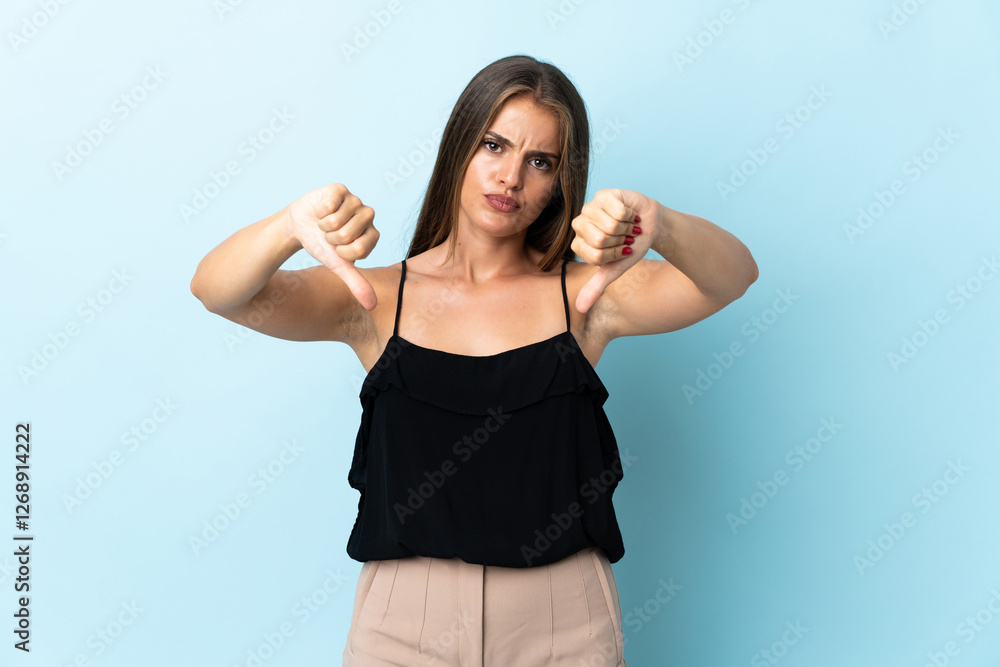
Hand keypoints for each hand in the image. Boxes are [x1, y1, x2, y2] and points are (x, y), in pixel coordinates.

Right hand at [286, 183, 379, 310]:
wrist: (301, 226)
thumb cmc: (322, 246)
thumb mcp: (338, 266)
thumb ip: (356, 283)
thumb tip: (372, 306)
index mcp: (373, 236)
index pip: (358, 250)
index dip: (341, 252)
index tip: (337, 249)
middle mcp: (368, 216)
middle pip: (347, 235)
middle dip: (331, 239)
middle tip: (329, 235)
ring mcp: (355, 201)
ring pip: (337, 220)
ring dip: (324, 225)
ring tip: (324, 223)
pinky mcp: (341, 189)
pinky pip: (330, 204)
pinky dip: (319, 212)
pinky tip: (321, 210)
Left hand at [569, 188, 659, 312]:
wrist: (650, 226)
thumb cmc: (631, 247)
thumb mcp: (614, 270)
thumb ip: (596, 287)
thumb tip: (580, 309)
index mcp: (579, 242)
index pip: (594, 255)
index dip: (613, 255)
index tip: (619, 251)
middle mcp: (580, 224)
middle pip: (600, 239)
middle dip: (620, 241)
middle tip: (624, 237)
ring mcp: (590, 207)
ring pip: (610, 225)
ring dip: (626, 228)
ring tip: (627, 225)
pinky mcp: (603, 194)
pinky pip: (618, 210)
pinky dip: (630, 215)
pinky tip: (629, 213)